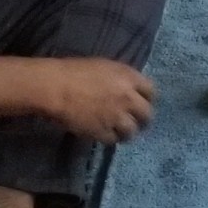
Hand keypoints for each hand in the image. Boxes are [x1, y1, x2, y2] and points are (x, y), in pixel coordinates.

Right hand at [36, 57, 155, 143]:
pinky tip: (104, 134)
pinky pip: (113, 140)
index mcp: (129, 77)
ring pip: (131, 131)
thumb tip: (129, 90)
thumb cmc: (74, 71)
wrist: (56, 87)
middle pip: (147, 114)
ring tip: (121, 133)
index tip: (143, 104)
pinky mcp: (103, 132)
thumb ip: (121, 79)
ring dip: (127, 132)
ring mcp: (117, 117)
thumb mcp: (105, 67)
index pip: (151, 91)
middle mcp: (128, 98)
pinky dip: (110, 138)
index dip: (148, 99)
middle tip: (136, 123)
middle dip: (143, 120)